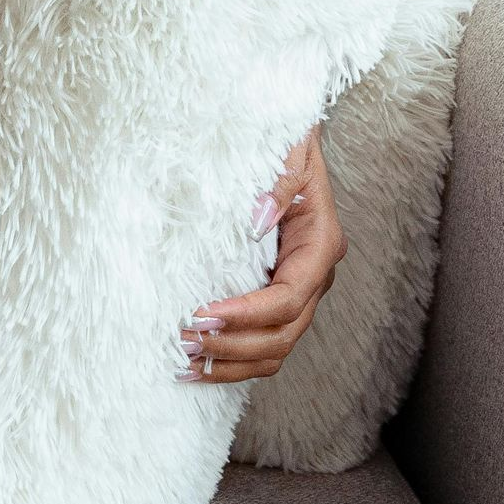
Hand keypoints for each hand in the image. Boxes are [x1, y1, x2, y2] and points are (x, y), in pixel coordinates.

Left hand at [177, 124, 346, 383]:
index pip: (288, 297)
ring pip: (276, 348)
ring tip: (184, 362)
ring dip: (231, 362)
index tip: (202, 313)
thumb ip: (279, 181)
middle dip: (233, 344)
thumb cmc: (285, 141)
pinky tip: (198, 364)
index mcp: (320, 246)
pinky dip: (234, 359)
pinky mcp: (280, 295)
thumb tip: (259, 216)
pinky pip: (264, 341)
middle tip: (183, 340)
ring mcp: (300, 290)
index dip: (246, 313)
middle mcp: (315, 275)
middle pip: (283, 334)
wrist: (290, 139)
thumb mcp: (289, 150)